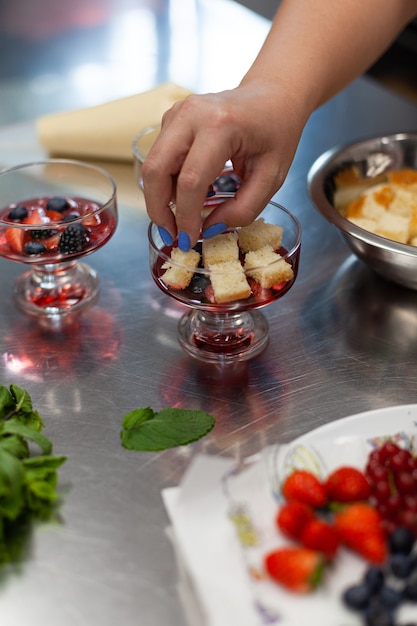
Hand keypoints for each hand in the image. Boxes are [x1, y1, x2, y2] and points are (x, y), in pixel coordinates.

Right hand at [142, 79, 307, 248]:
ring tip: (182, 217)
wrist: (272, 96)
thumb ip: (243, 209)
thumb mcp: (272, 177)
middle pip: (156, 170)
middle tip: (171, 234)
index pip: (191, 180)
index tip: (189, 240)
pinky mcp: (171, 118)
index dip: (186, 217)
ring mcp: (177, 113)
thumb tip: (209, 229)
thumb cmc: (276, 133)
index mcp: (221, 125)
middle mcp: (191, 114)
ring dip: (161, 198)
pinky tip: (185, 195)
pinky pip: (159, 157)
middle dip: (158, 209)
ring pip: (153, 165)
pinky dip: (166, 183)